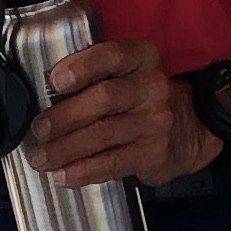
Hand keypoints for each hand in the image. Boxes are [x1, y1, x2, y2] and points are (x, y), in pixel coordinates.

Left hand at [27, 39, 218, 188]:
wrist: (192, 128)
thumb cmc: (144, 98)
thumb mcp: (131, 73)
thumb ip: (97, 75)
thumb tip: (45, 93)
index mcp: (143, 58)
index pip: (112, 55)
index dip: (82, 66)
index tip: (56, 79)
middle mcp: (153, 86)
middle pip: (104, 98)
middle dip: (65, 116)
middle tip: (39, 129)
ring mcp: (156, 121)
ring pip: (103, 134)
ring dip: (66, 148)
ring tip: (41, 157)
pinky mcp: (154, 153)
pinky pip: (112, 162)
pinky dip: (84, 170)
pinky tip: (64, 175)